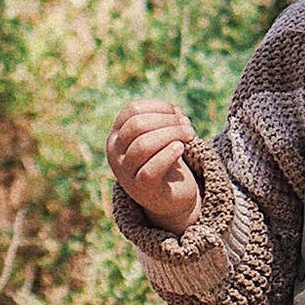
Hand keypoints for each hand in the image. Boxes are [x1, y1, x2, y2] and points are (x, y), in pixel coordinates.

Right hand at [108, 98, 202, 232]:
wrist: (169, 197)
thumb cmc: (165, 162)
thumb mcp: (162, 138)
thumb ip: (166, 123)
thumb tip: (177, 112)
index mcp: (117, 135)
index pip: (132, 110)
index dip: (158, 107)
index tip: (178, 112)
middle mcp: (115, 152)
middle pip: (137, 125)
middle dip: (167, 121)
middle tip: (187, 126)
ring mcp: (125, 172)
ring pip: (143, 145)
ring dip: (172, 135)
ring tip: (189, 136)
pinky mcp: (140, 188)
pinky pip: (151, 169)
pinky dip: (168, 155)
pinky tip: (180, 149)